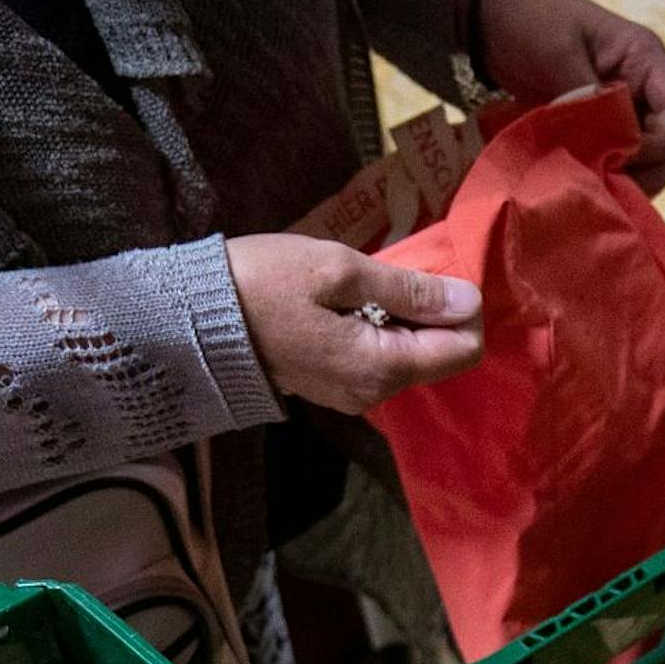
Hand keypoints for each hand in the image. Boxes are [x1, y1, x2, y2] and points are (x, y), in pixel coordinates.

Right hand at [224, 234, 482, 415]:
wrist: (195, 323)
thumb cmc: (265, 285)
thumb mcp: (340, 271)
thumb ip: (409, 289)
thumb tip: (468, 300)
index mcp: (383, 367)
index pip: (462, 350)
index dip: (464, 308)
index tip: (438, 270)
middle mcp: (376, 394)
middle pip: (439, 356)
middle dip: (434, 312)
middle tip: (396, 267)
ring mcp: (354, 396)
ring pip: (409, 357)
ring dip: (405, 318)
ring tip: (368, 281)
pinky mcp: (336, 388)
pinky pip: (380, 359)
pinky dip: (381, 329)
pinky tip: (352, 301)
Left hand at [476, 0, 664, 194]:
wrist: (490, 19)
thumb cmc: (528, 20)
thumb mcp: (558, 54)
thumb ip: (589, 101)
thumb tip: (614, 149)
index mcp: (646, 59)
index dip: (660, 146)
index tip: (619, 157)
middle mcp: (645, 88)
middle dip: (647, 171)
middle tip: (604, 184)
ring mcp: (625, 112)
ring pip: (652, 163)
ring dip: (629, 182)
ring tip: (592, 188)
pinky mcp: (601, 132)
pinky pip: (622, 166)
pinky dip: (609, 181)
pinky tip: (584, 186)